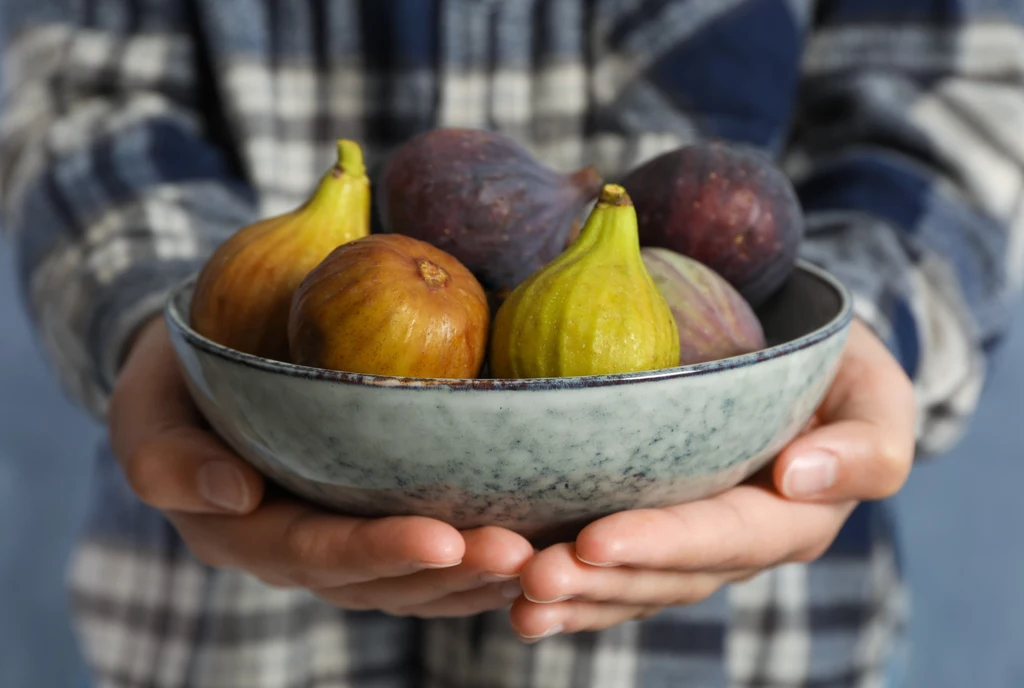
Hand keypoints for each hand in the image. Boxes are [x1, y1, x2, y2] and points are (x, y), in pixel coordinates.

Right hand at [108, 317, 531, 616]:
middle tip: (519, 553)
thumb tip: (237, 496)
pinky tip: (537, 545)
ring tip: (544, 558)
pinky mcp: (380, 522)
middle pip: (383, 580)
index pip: (317, 553)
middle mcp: (302, 553)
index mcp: (245, 535)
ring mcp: (345, 544)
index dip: (380, 551)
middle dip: (452, 572)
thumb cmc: (175, 385)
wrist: (204, 376)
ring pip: (418, 583)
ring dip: (480, 576)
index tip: (444, 537)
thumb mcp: (146, 411)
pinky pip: (434, 558)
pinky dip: (481, 560)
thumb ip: (168, 460)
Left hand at [509, 319, 915, 639]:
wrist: (801, 370)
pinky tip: (514, 596)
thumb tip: (800, 479)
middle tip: (535, 577)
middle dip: (600, 583)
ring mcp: (689, 548)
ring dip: (574, 598)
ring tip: (517, 596)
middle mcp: (734, 547)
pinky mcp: (651, 535)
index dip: (663, 544)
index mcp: (789, 520)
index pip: (724, 538)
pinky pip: (611, 573)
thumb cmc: (841, 376)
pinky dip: (569, 590)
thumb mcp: (877, 398)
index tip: (598, 540)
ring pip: (631, 586)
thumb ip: (865, 446)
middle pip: (665, 576)